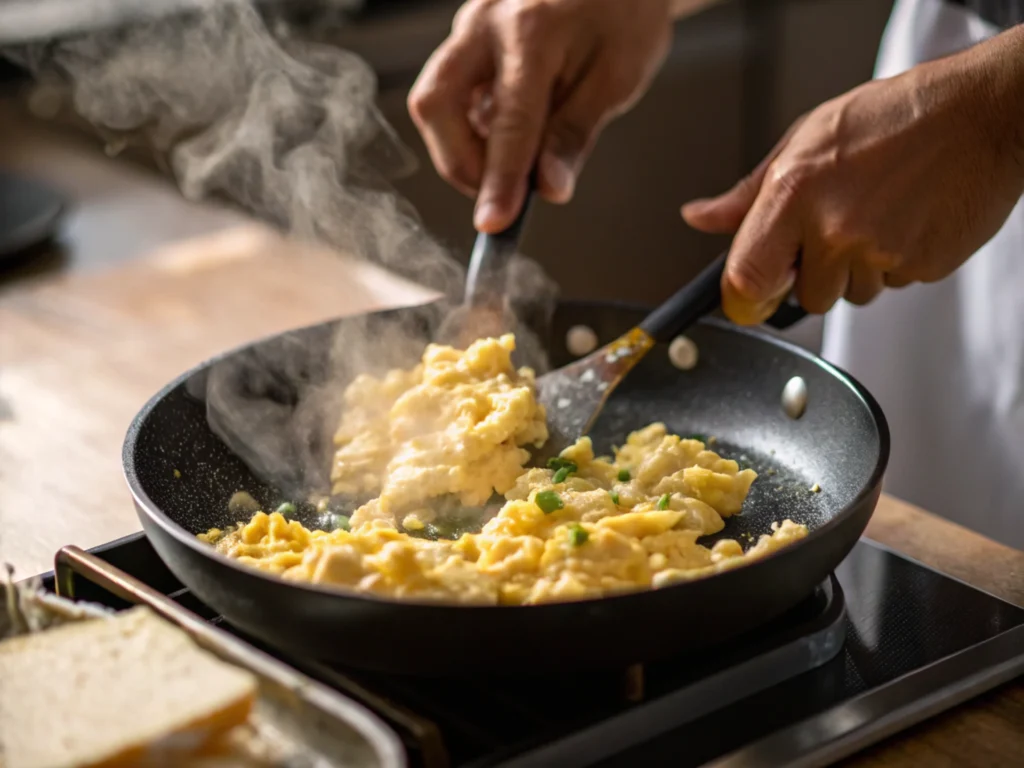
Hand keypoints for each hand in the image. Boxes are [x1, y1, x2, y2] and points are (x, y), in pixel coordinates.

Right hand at [408, 0, 673, 232]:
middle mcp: (485, 23)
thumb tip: (548, 190)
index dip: (498, 181)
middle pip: (436, 105)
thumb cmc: (624, 14)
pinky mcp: (465, 37)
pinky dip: (473, 127)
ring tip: (515, 159)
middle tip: (499, 194)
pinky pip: (451, 92)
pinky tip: (511, 132)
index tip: (494, 225)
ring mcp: (468, 26)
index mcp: (532, 31)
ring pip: (435, 101)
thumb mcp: (616, 79)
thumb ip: (575, 135)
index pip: (507, 124)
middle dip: (459, 163)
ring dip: (465, 147)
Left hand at [683, 26, 1023, 324]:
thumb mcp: (803, 141)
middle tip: (836, 226)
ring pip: (850, 294)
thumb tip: (700, 218)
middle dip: (814, 273)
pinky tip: (904, 219)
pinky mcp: (921, 267)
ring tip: (876, 215)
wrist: (979, 114)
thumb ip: (748, 193)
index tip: (749, 299)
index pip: (746, 279)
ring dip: (855, 269)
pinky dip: (893, 262)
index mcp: (794, 194)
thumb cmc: (891, 118)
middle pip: (805, 297)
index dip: (744, 299)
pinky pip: (891, 286)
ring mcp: (880, 252)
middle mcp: (835, 228)